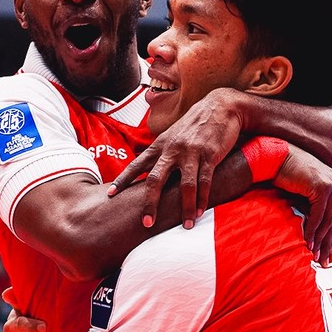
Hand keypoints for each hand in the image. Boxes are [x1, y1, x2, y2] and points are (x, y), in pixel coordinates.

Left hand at [108, 88, 246, 227]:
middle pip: (156, 179)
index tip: (110, 195)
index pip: (137, 164)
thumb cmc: (195, 124)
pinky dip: (202, 199)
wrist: (221, 106)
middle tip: (146, 223)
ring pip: (184, 185)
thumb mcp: (173, 135)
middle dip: (150, 203)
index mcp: (160, 145)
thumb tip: (150, 172)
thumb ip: (162, 153)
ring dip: (185, 208)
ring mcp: (191, 152)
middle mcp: (172, 149)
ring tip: (186, 225)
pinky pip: (204, 181)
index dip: (123, 180)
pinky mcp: (209, 155)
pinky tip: (200, 211)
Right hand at [273, 145, 331, 264]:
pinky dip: (312, 230)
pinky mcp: (322, 187)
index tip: (327, 251)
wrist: (272, 157)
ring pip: (327, 219)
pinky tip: (307, 242)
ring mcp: (330, 183)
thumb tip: (312, 230)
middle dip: (327, 241)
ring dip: (319, 239)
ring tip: (314, 255)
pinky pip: (318, 215)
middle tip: (323, 260)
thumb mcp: (301, 192)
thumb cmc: (282, 174)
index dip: (330, 234)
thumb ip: (309, 206)